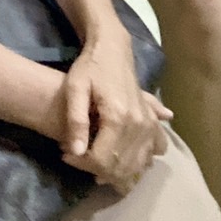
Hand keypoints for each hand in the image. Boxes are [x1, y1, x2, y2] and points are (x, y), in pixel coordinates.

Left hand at [55, 27, 170, 191]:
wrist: (113, 48)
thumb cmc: (89, 67)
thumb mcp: (75, 88)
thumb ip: (76, 120)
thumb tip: (76, 152)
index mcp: (118, 117)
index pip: (103, 159)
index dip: (82, 164)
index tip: (66, 156)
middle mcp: (139, 124)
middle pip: (121, 165)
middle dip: (97, 170)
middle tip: (78, 159)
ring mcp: (149, 123)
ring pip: (139, 163)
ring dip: (119, 172)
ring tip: (96, 164)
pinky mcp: (153, 120)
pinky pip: (154, 150)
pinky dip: (141, 161)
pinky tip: (126, 160)